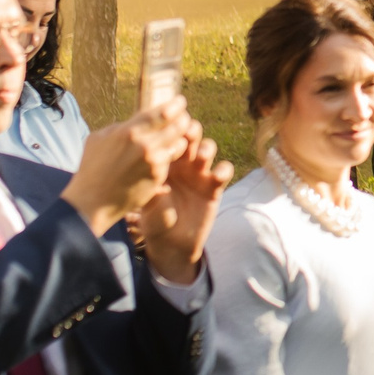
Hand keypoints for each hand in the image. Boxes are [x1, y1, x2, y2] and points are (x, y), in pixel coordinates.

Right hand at [62, 99, 195, 235]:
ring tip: (179, 136)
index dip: (175, 105)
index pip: (162, 112)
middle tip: (184, 117)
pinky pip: (170, 161)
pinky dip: (170, 157)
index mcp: (128, 131)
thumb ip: (120, 127)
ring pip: (180, 144)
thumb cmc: (92, 168)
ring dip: (181, 139)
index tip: (180, 102)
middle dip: (183, 120)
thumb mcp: (99, 139)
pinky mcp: (157, 178)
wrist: (91, 202)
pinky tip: (166, 155)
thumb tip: (137, 120)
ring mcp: (153, 162)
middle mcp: (144, 145)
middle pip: (178, 125)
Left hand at [133, 125, 233, 282]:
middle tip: (189, 133)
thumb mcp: (149, 207)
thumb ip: (153, 194)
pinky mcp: (214, 186)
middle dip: (191, 131)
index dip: (171, 132)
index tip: (170, 132)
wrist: (171, 242)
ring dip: (207, 148)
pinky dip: (224, 170)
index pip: (169, 140)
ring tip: (202, 157)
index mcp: (163, 162)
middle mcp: (182, 163)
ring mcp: (199, 173)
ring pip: (208, 149)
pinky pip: (224, 171)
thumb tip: (159, 185)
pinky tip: (218, 176)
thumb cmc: (154, 221)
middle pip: (190, 137)